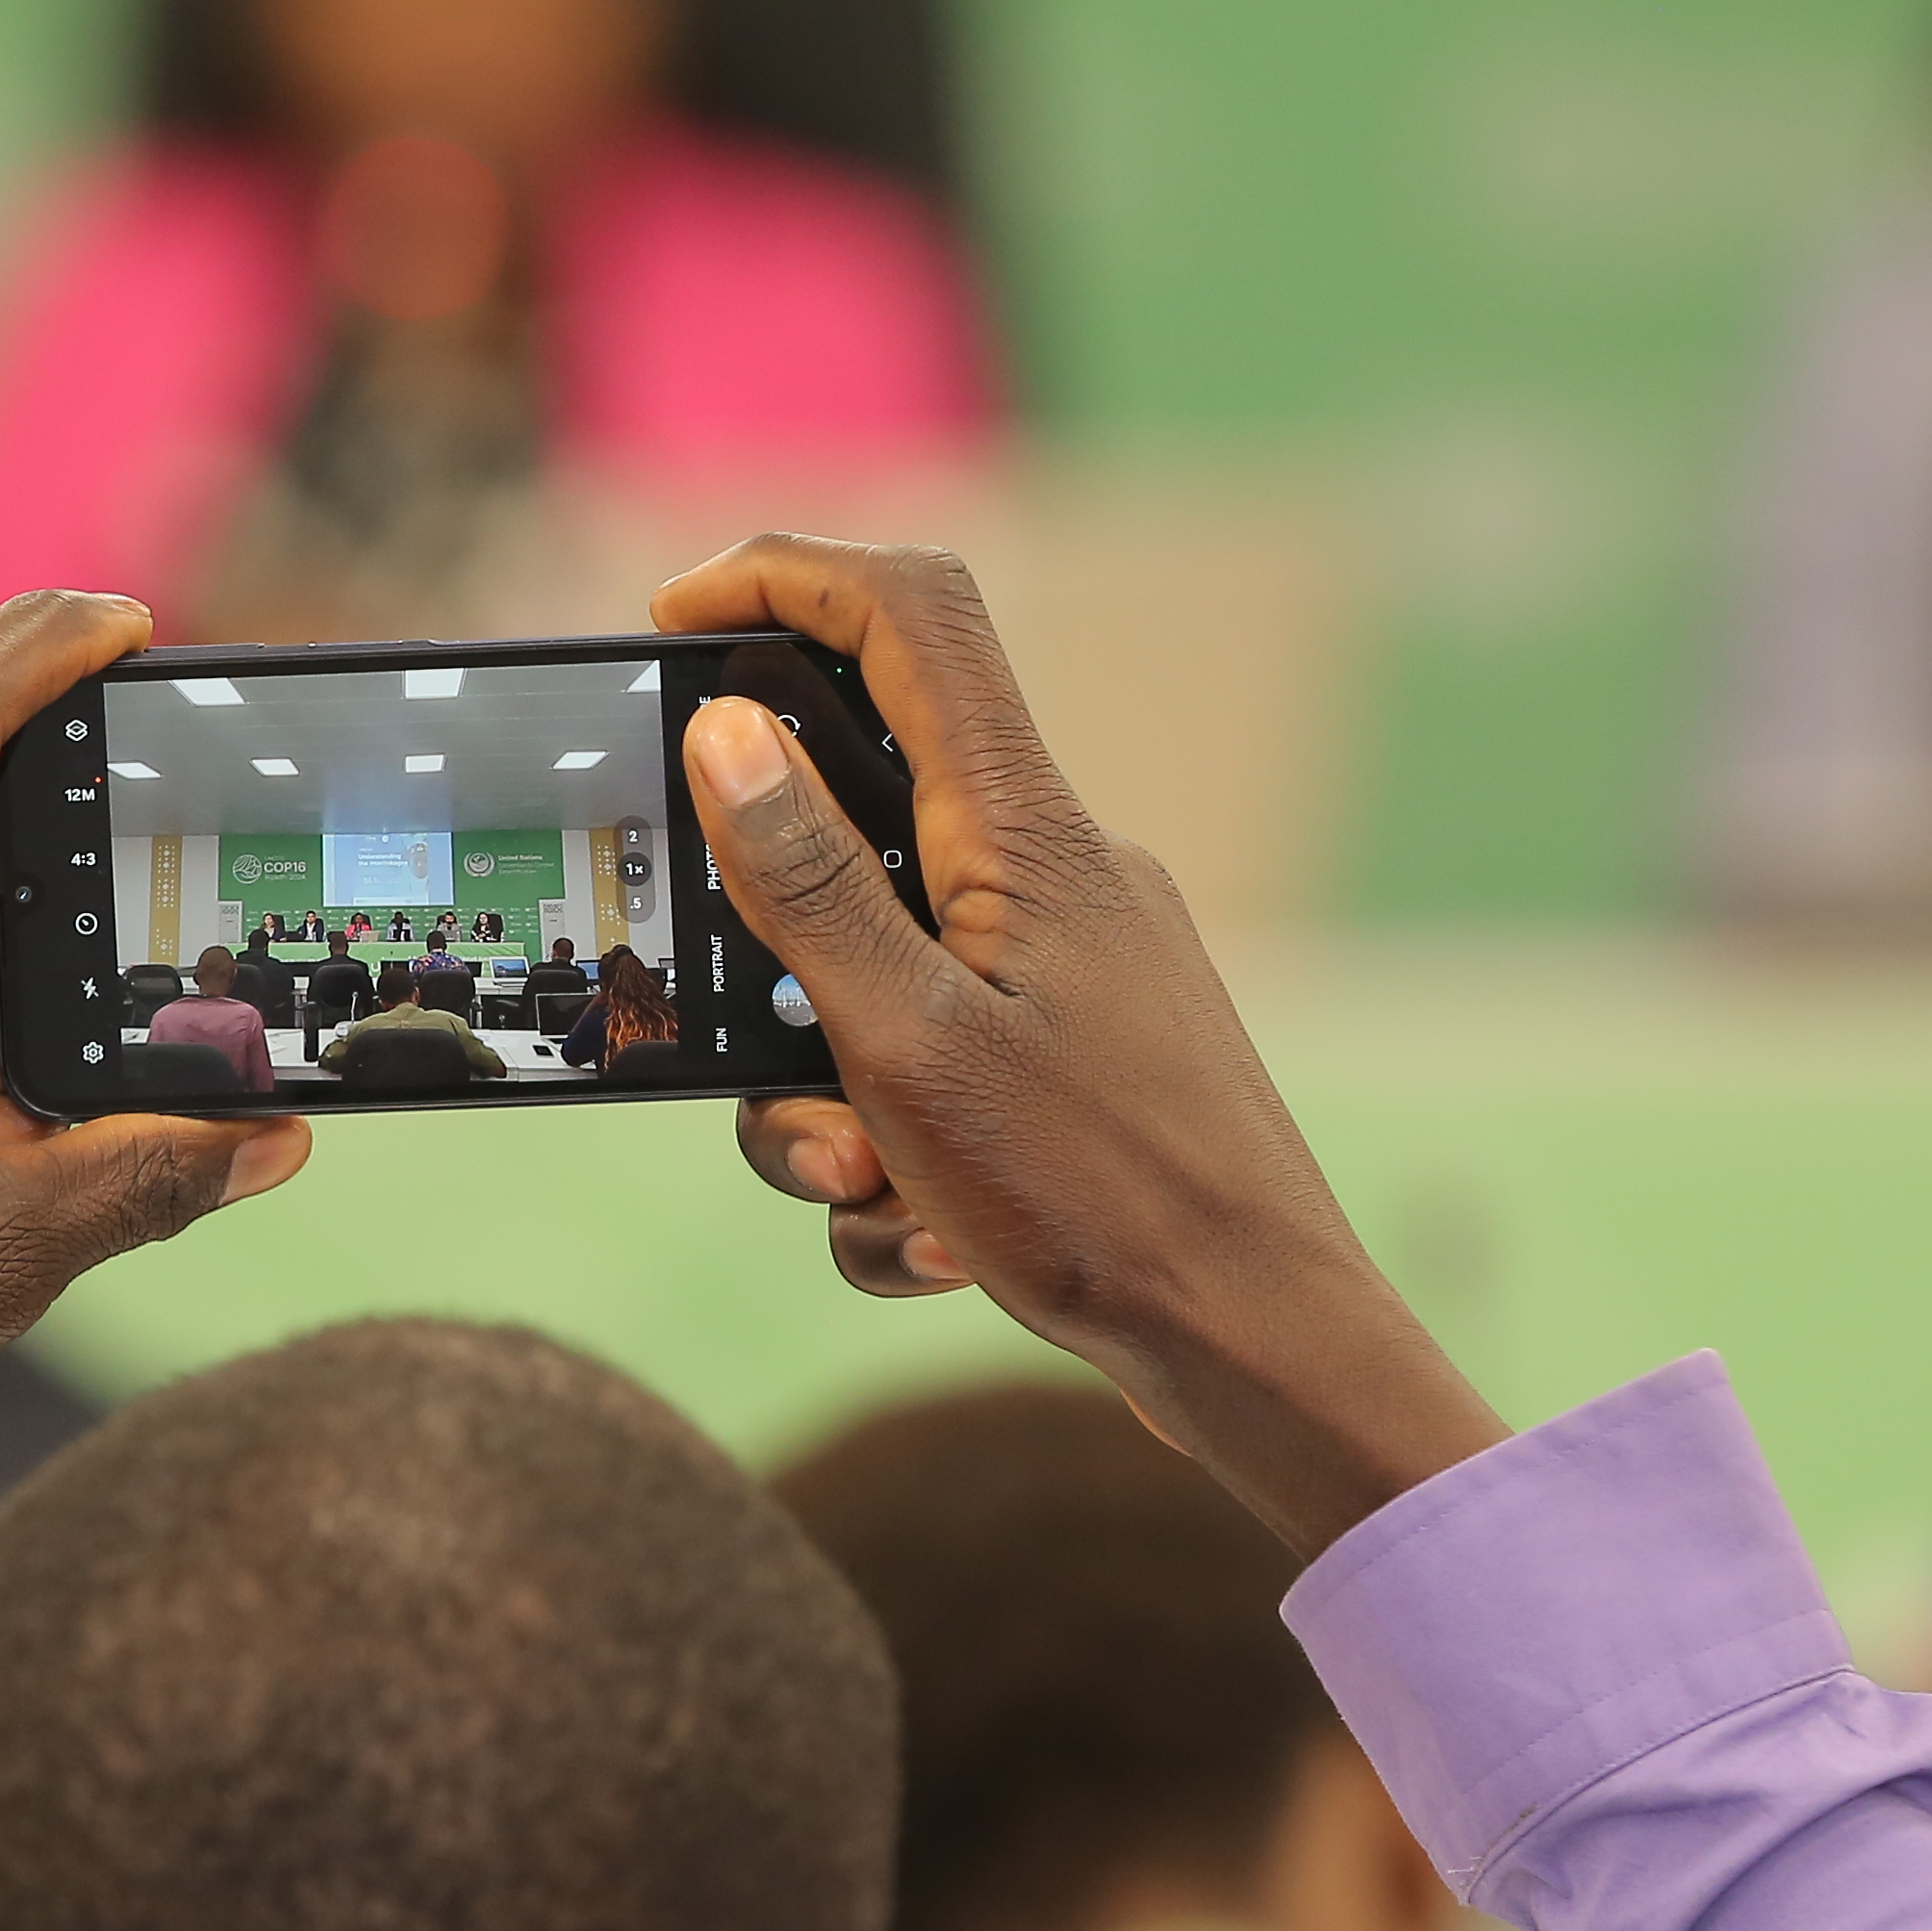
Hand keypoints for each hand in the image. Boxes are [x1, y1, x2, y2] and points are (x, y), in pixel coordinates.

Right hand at [654, 536, 1500, 1556]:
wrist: (1263, 1355)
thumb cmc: (1107, 1199)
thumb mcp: (910, 1042)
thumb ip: (808, 883)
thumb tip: (724, 726)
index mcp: (1022, 830)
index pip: (905, 614)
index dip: (779, 575)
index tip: (668, 617)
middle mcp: (1053, 873)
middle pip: (855, 821)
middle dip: (768, 952)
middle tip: (744, 1055)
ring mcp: (1068, 968)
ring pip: (872, 982)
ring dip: (826, 1100)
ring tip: (874, 1194)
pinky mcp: (1073, 1060)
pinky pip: (930, 1076)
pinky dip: (898, 1166)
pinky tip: (936, 1246)